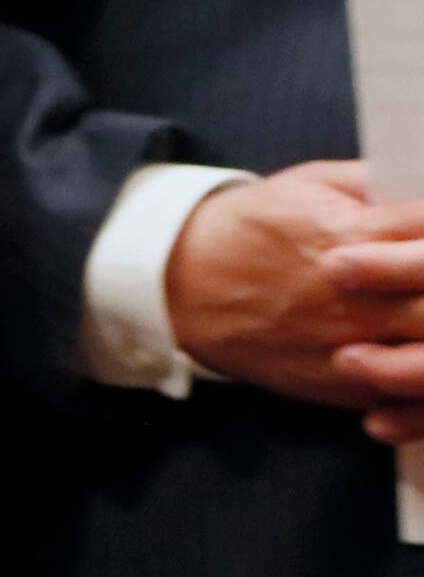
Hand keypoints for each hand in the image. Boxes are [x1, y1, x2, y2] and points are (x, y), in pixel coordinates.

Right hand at [165, 161, 423, 427]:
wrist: (178, 286)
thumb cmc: (245, 230)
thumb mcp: (308, 184)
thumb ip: (375, 183)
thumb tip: (420, 180)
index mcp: (354, 235)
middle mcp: (360, 298)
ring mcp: (353, 346)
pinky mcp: (343, 384)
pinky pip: (407, 395)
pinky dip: (420, 382)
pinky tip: (418, 356)